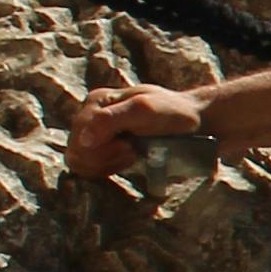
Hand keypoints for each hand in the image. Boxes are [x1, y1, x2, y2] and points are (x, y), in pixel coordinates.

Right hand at [68, 79, 210, 180]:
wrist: (193, 123)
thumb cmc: (172, 113)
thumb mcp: (144, 110)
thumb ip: (111, 120)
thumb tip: (82, 140)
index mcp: (96, 102)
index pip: (79, 137)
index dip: (101, 149)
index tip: (128, 146)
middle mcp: (91, 117)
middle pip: (77, 152)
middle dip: (104, 158)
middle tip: (132, 152)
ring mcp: (96, 134)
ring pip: (80, 162)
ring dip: (106, 164)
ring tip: (131, 155)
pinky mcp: (104, 149)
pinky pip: (90, 168)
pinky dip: (107, 169)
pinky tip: (128, 161)